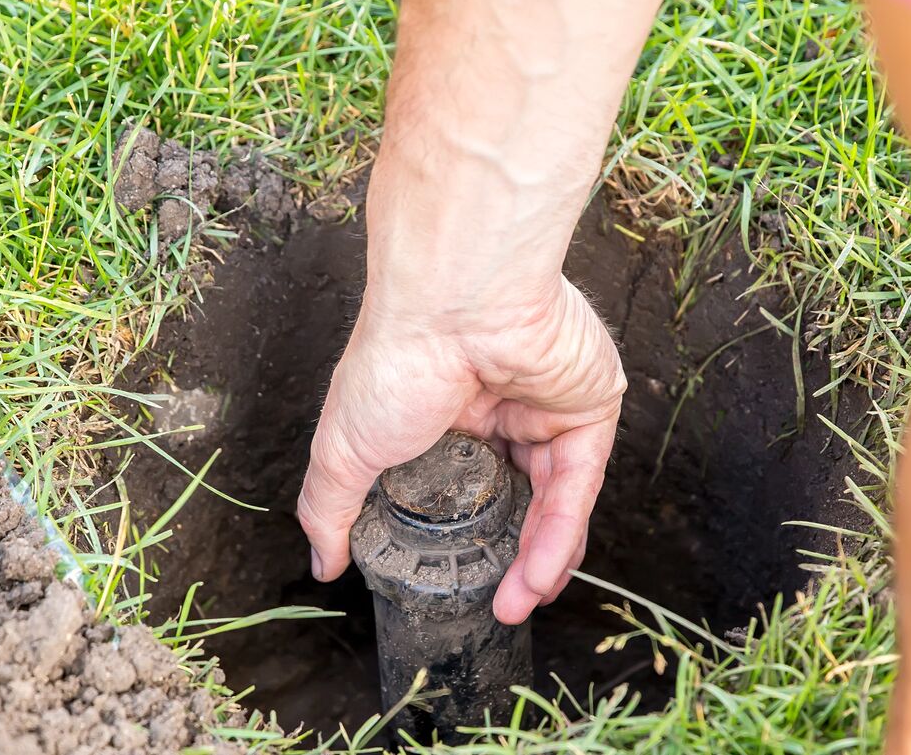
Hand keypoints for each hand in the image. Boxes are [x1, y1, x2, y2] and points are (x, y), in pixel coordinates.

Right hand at [297, 275, 624, 624]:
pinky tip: (539, 576)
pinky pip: (580, 484)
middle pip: (516, 498)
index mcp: (444, 412)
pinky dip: (561, 534)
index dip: (461, 539)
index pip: (462, 486)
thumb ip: (330, 507)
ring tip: (515, 603)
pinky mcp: (588, 406)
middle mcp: (500, 409)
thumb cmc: (395, 359)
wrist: (456, 304)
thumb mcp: (343, 448)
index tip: (451, 584)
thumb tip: (322, 562)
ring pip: (553, 499)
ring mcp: (546, 407)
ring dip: (539, 560)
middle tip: (495, 606)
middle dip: (507, 559)